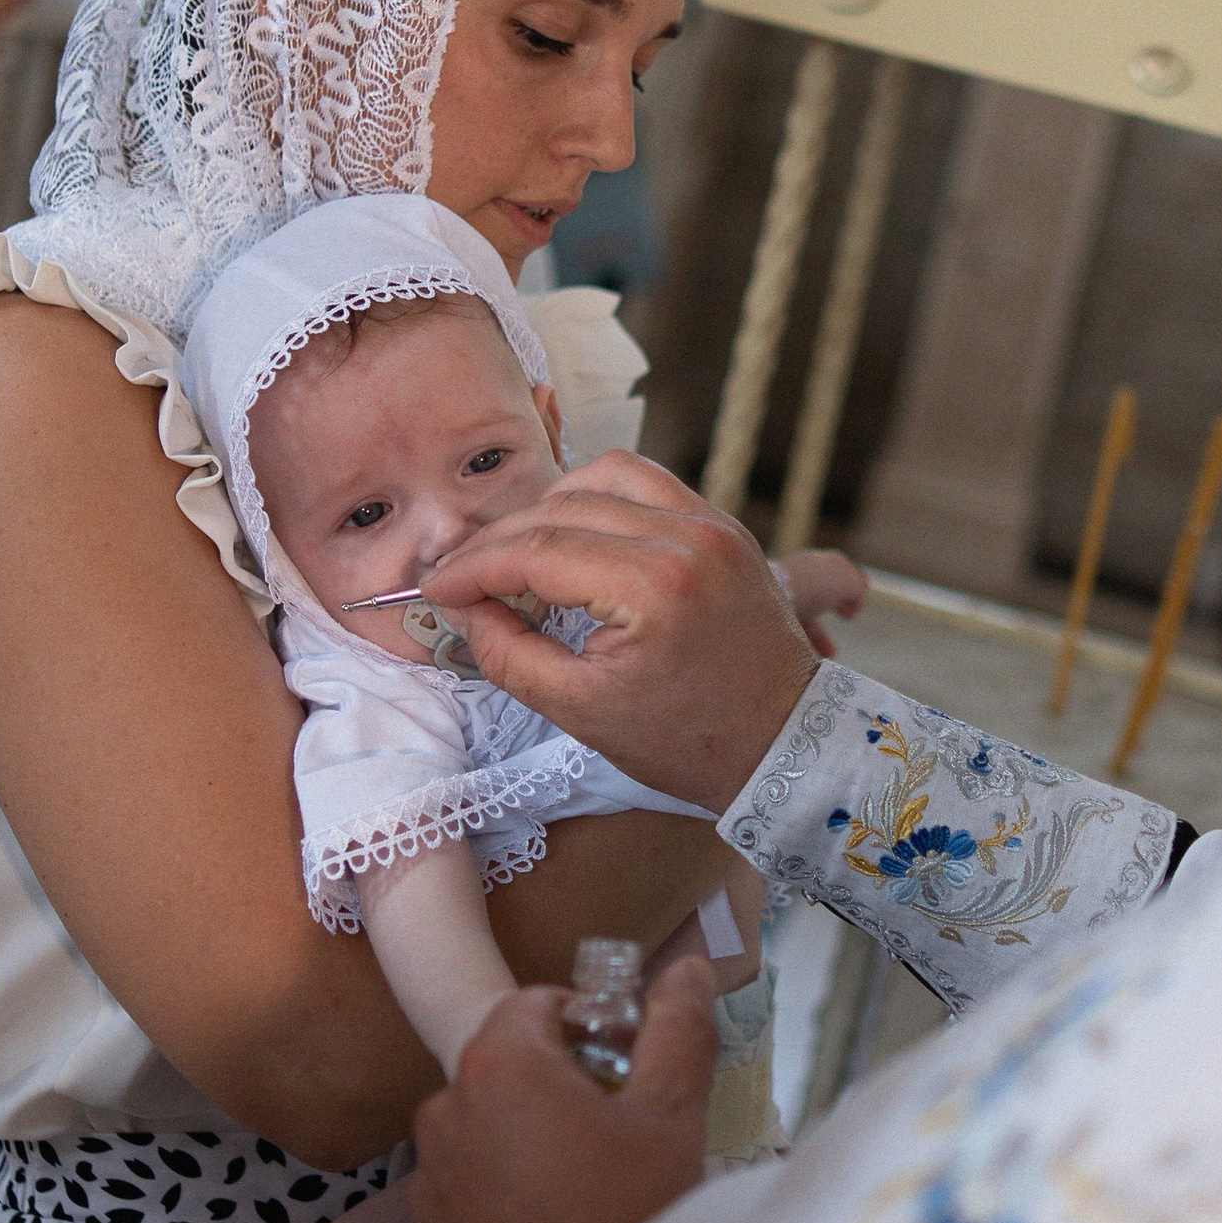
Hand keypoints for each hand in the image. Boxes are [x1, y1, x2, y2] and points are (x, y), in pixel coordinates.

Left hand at [409, 958, 719, 1222]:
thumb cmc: (623, 1214)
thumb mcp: (670, 1117)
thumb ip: (677, 1030)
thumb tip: (689, 967)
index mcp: (499, 1061)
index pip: (539, 1004)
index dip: (589, 1027)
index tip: (627, 1072)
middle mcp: (446, 1104)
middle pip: (511, 1066)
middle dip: (561, 1086)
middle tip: (618, 1136)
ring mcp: (429, 1170)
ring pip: (490, 1127)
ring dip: (531, 1139)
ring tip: (586, 1191)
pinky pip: (472, 1184)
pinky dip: (506, 1190)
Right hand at [423, 451, 820, 808]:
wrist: (784, 747)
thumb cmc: (688, 742)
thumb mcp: (581, 713)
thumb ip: (509, 653)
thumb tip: (463, 608)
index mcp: (653, 586)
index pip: (537, 549)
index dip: (474, 568)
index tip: (437, 591)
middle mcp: (687, 536)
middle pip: (563, 506)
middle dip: (500, 540)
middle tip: (463, 577)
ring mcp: (712, 523)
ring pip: (604, 476)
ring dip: (550, 507)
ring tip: (519, 556)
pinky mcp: (724, 525)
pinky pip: (647, 484)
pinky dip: (600, 499)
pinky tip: (575, 538)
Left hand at [775, 547, 865, 658]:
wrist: (766, 599)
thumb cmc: (812, 586)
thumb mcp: (845, 581)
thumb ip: (855, 586)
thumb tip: (856, 597)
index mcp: (817, 562)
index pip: (836, 567)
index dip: (852, 580)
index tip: (863, 593)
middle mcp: (799, 577)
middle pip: (821, 589)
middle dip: (837, 603)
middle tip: (850, 616)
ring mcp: (782, 597)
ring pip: (805, 616)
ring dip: (821, 634)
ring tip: (832, 653)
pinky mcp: (771, 620)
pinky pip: (791, 634)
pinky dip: (805, 647)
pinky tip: (816, 661)